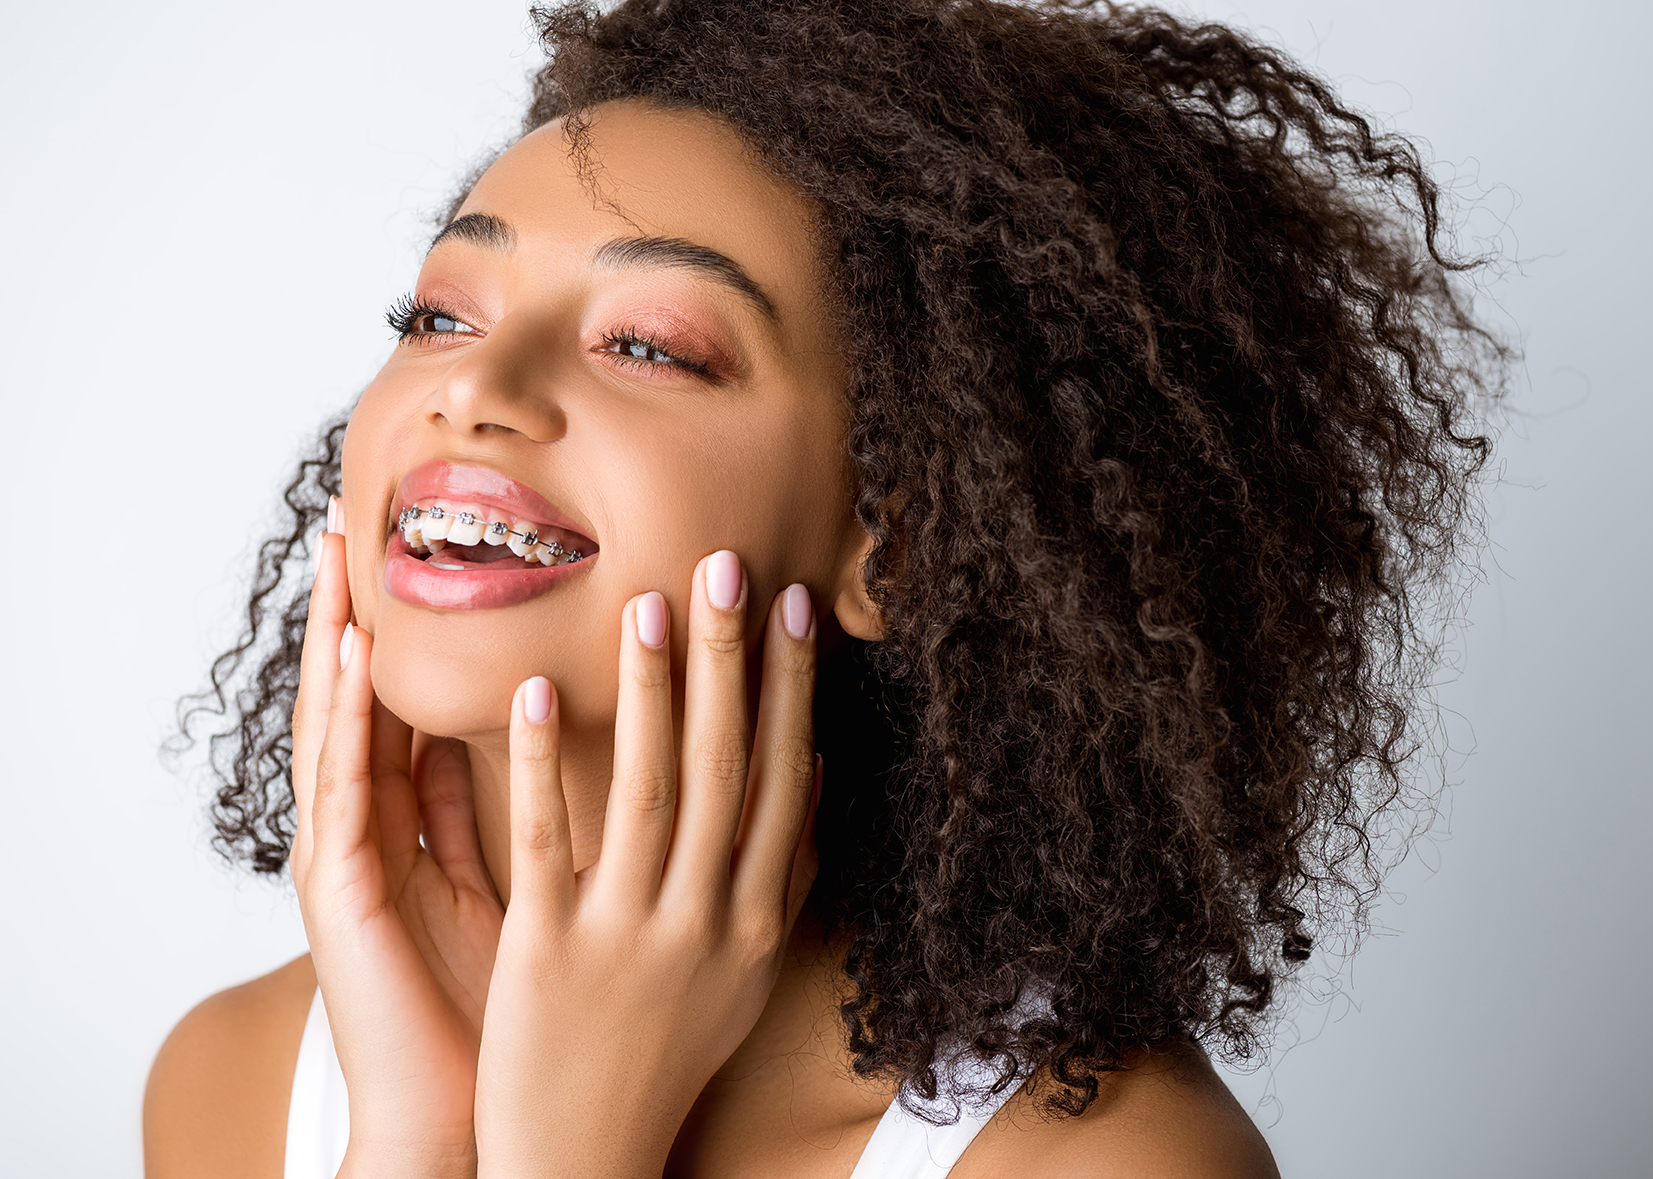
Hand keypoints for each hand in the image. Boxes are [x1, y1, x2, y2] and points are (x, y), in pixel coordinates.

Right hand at [289, 502, 504, 1176]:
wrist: (468, 1115)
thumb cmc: (502, 1005)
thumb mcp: (519, 886)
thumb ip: (519, 813)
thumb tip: (558, 735)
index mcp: (414, 826)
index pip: (407, 704)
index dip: (412, 626)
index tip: (428, 546)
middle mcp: (372, 830)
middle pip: (360, 698)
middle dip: (354, 610)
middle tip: (354, 514)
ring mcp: (347, 858)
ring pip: (338, 728)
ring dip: (338, 640)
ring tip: (339, 556)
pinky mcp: (343, 893)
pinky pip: (348, 792)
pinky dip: (351, 723)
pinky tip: (360, 660)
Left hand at [474, 551, 820, 1177]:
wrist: (588, 1157)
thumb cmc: (667, 1053)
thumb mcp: (743, 971)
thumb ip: (780, 876)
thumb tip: (809, 773)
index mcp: (752, 922)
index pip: (780, 782)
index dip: (789, 690)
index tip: (794, 608)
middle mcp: (704, 922)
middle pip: (724, 770)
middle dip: (730, 662)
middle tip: (728, 567)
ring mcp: (626, 935)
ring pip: (648, 790)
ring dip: (650, 691)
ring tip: (647, 604)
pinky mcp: (546, 951)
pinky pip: (548, 842)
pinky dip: (545, 764)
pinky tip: (534, 692)